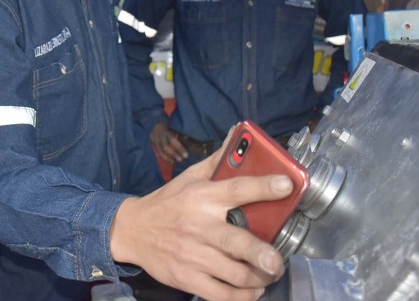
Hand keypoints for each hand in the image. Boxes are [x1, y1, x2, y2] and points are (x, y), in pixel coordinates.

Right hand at [110, 131, 291, 300]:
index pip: (236, 189)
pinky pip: (220, 294)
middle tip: (278, 262)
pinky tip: (253, 291)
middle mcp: (199, 226)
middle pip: (235, 242)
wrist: (131, 230)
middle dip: (261, 255)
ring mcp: (193, 255)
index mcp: (202, 197)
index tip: (287, 185)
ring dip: (259, 279)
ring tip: (269, 274)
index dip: (263, 187)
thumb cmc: (167, 203)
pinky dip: (242, 297)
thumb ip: (218, 160)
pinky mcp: (187, 278)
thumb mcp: (189, 177)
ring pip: (234, 274)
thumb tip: (239, 133)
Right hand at [150, 119, 187, 162]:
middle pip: (165, 147)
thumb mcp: (174, 126)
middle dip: (173, 154)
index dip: (180, 149)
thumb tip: (187, 139)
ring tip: (174, 162)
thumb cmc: (169, 123)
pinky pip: (157, 150)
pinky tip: (168, 159)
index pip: (173, 141)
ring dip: (167, 157)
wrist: (157, 120)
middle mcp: (160, 136)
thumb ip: (180, 132)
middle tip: (181, 160)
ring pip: (160, 151)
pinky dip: (162, 155)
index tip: (186, 155)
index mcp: (166, 132)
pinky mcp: (152, 141)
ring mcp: (155, 139)